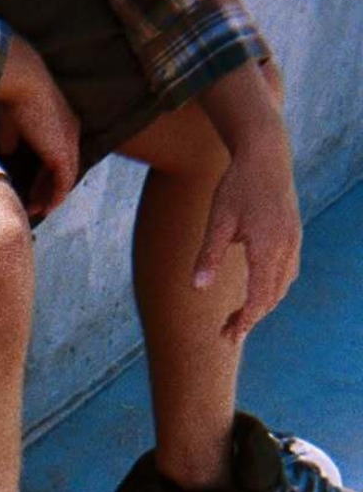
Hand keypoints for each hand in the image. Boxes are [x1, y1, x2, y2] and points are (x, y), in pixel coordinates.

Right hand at [0, 36, 80, 218]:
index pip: (56, 155)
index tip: (31, 189)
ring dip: (50, 197)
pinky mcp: (64, 154)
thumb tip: (7, 152)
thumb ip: (11, 137)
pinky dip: (55, 197)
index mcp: (61, 123)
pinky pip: (64, 183)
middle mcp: (70, 133)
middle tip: (34, 205)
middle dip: (47, 189)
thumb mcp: (11, 122)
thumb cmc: (14, 96)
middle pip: (62, 169)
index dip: (44, 174)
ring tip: (35, 210)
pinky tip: (44, 208)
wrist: (22, 83)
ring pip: (64, 179)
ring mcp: (69, 144)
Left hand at [195, 62, 300, 340]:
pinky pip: (288, 272)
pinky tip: (257, 292)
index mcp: (268, 247)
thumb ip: (208, 256)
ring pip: (283, 286)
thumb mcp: (217, 221)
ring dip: (263, 305)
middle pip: (272, 296)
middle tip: (227, 334)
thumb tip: (197, 288)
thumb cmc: (237, 186)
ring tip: (239, 317)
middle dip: (251, 318)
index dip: (245, 321)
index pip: (260, 297)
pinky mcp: (294, 234)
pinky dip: (273, 288)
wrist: (265, 154)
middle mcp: (287, 247)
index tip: (229, 337)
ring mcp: (294, 241)